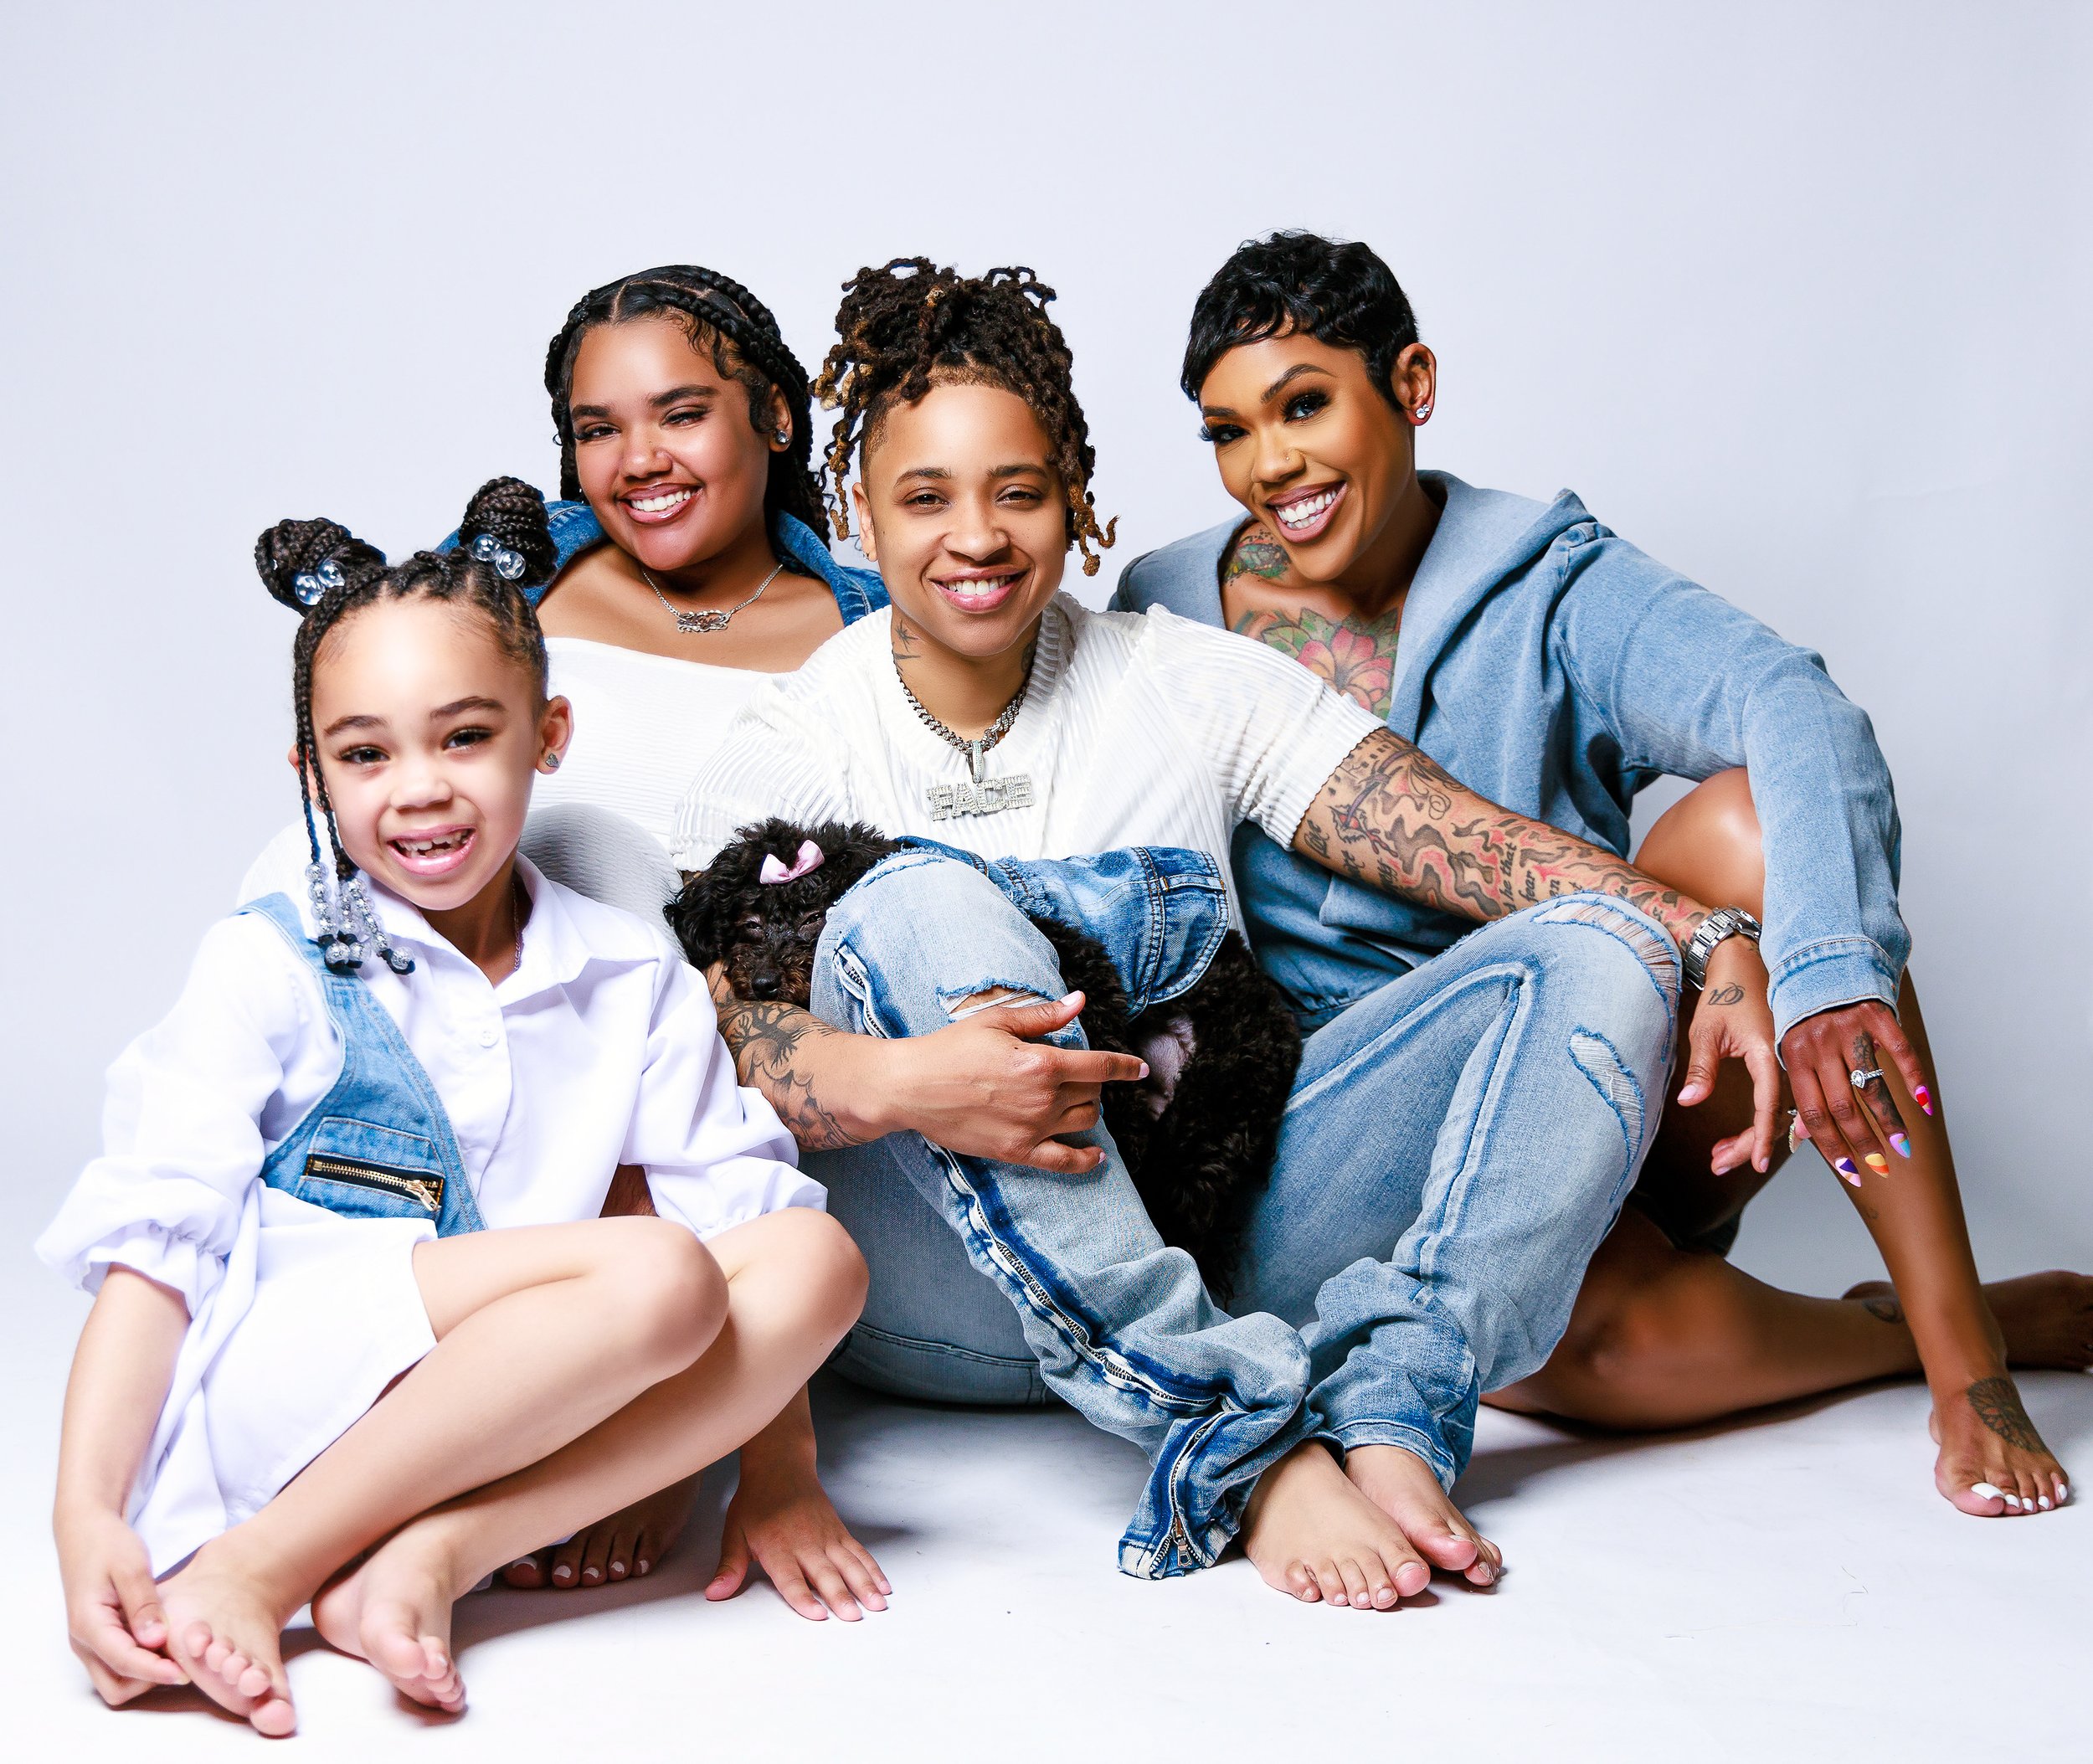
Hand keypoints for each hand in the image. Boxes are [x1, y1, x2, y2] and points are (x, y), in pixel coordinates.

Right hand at [55, 1503, 186, 1703]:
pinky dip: (141, 1663)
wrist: (85, 1531)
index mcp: (89, 1625)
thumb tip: (155, 1641)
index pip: (123, 1662)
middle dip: (149, 1680)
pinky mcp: (99, 1638)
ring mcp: (89, 1643)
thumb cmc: (108, 1545)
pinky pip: (118, 1665)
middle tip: (184, 1658)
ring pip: (116, 1680)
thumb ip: (143, 1604)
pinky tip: (166, 1641)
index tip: (187, 1672)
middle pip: (115, 1686)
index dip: (155, 1671)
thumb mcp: (131, 1567)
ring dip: (146, 1674)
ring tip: (177, 1649)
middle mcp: (84, 1642)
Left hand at [706, 1454, 889, 1621]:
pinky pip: (858, 1552)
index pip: (791, 1578)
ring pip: (849, 1563)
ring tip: (878, 1604)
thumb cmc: (756, 1502)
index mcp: (778, 1547)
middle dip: (840, 1595)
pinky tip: (883, 1585)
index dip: (804, 1598)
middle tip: (854, 1616)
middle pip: (825, 1574)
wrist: (781, 1466)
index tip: (817, 1615)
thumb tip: (714, 1593)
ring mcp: (826, 1536)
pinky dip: (872, 1568)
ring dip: (864, 1584)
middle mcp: (805, 1543)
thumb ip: (730, 1566)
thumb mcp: (735, 1532)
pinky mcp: (839, 1531)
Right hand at [877, 992, 1148, 1173]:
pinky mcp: (1017, 1152)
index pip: (1099, 1066)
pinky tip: (1096, 1154)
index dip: (1125, 1066)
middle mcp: (1043, 1099)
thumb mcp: (996, 1022)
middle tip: (1075, 1074)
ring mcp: (1032, 1129)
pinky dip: (1085, 1160)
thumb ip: (1044, 1016)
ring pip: (1085, 1122)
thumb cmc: (950, 1048)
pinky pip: (1064, 1162)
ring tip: (1074, 1100)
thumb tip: (1080, 1002)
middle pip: (1092, 1093)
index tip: (1140, 1068)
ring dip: (1088, 1110)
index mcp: (1041, 1063)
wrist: (911, 1088)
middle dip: (1092, 1083)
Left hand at [1675, 935, 1781, 1173]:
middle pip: (1775, 1117)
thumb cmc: (1724, 993)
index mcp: (1771, 1053)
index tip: (1757, 1165)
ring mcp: (1786, 1063)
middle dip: (1749, 1146)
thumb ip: (1701, 1068)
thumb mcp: (1706, 1031)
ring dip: (1753, 1137)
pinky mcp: (1782, 1063)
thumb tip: (1689, 1103)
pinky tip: (1741, 1135)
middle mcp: (1785, 1061)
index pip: (1768, 1105)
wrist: (1742, 964)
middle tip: (1718, 1164)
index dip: (1763, 1138)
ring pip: (1777, 1112)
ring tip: (1720, 1155)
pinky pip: (1778, 1100)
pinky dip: (1761, 1121)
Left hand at [1781, 998, 1927, 1186]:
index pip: (1812, 1113)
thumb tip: (1803, 1138)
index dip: (1832, 1146)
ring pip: (1872, 1086)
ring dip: (1890, 1122)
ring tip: (1903, 1148)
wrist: (1818, 958)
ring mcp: (1849, 1029)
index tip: (1852, 1172)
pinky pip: (1899, 1052)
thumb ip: (1798, 1089)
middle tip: (1882, 1169)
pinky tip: (1924, 1105)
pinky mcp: (1875, 1014)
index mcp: (1793, 1056)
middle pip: (1844, 1106)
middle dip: (1864, 1144)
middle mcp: (1820, 1045)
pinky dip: (1913, 1080)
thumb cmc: (1802, 1013)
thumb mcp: (1788, 1047)